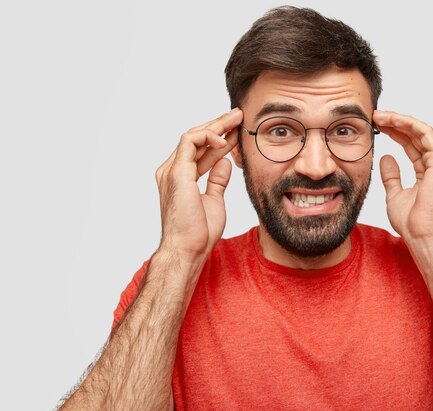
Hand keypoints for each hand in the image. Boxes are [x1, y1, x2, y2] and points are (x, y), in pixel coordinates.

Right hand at [155, 108, 242, 264]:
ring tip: (235, 118)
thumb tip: (225, 163)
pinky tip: (224, 138)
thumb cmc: (198, 232)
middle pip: (196, 139)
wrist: (188, 249)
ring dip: (215, 125)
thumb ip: (217, 180)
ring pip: (193, 136)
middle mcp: (173, 171)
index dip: (220, 139)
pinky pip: (190, 142)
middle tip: (238, 116)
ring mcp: (172, 170)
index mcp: (180, 178)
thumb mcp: (213, 200)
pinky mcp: (176, 172)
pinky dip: (207, 136)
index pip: (200, 150)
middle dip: (219, 126)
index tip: (238, 131)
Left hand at [373, 110, 432, 243]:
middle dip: (395, 123)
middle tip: (375, 115)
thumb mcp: (395, 194)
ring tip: (380, 115)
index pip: (410, 144)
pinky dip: (408, 124)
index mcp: (428, 171)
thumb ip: (391, 176)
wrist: (423, 236)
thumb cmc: (413, 223)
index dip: (394, 132)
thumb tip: (386, 158)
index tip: (376, 125)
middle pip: (415, 134)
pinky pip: (424, 134)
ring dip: (400, 120)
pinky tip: (393, 120)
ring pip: (420, 130)